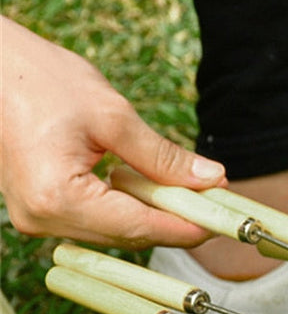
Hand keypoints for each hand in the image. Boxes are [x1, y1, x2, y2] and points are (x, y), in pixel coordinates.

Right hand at [0, 17, 225, 248]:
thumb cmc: (36, 78)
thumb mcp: (112, 115)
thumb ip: (164, 156)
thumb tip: (212, 179)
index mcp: (57, 197)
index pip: (141, 228)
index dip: (188, 227)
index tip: (224, 220)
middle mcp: (42, 218)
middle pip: (130, 236)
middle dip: (175, 221)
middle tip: (214, 200)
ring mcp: (38, 218)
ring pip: (116, 232)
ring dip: (154, 214)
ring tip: (187, 189)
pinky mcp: (41, 210)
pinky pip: (98, 220)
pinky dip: (129, 207)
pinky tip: (148, 186)